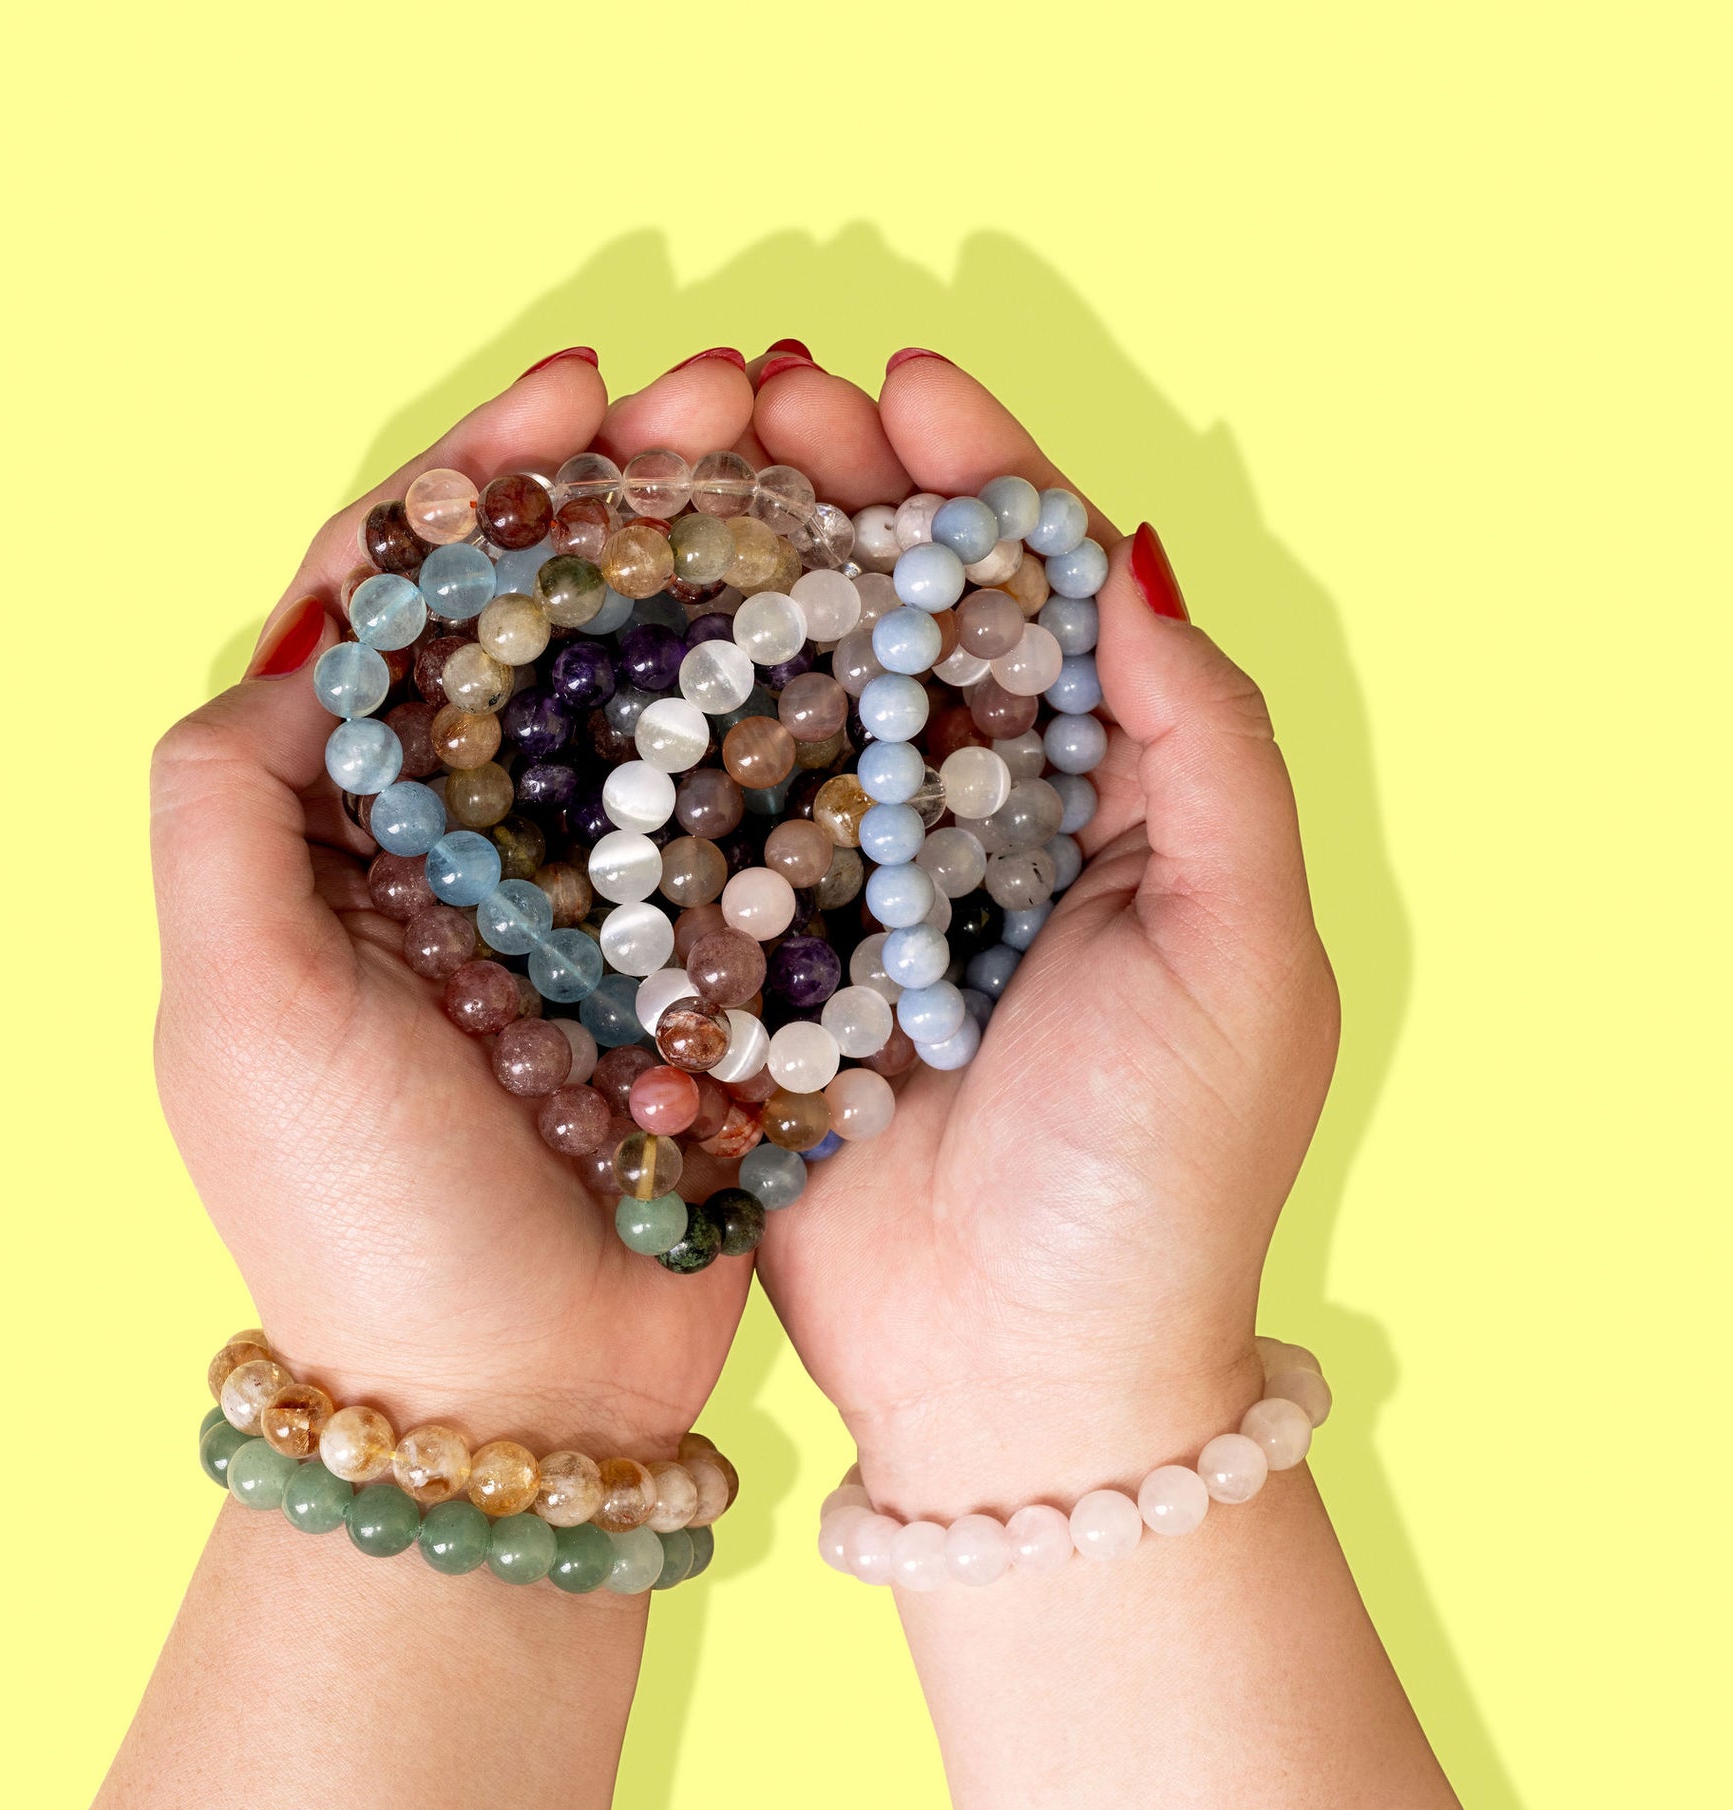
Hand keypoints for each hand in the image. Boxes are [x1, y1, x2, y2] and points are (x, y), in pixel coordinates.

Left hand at [149, 350, 765, 1448]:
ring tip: (817, 480)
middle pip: (534, 624)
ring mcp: (581, 899)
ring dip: (719, 579)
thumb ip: (219, 814)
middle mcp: (456, 848)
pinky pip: (731, 808)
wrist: (519, 1397)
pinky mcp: (685, 958)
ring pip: (645, 696)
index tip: (577, 403)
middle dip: (625, 496)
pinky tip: (857, 640)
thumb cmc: (363, 1217)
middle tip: (737, 404)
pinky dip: (784, 719)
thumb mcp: (243, 1014)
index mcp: (334, 836)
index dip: (474, 490)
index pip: (385, 608)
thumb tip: (299, 655)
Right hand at [746, 354, 1339, 1505]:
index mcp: (1105, 806)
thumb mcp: (1245, 958)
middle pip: (896, 623)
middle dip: (832, 498)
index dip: (978, 483)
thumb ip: (1210, 755)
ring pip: (789, 702)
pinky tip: (601, 639)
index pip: (1038, 602)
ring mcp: (851, 899)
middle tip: (751, 399)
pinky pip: (702, 829)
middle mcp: (972, 832)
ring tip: (659, 475)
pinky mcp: (756, 972)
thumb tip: (1128, 563)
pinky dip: (660, 735)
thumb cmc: (1161, 1176)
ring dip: (731, 583)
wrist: (1025, 1383)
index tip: (908, 390)